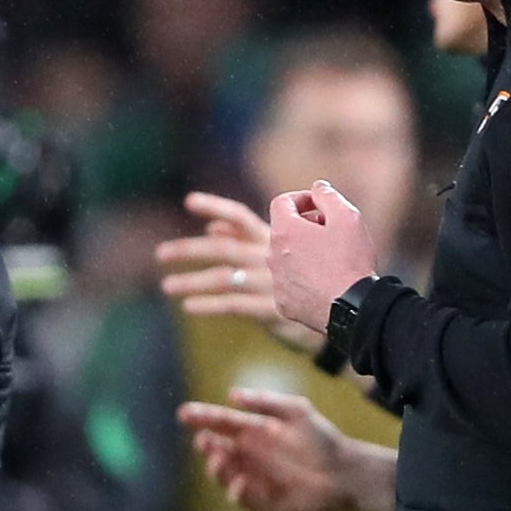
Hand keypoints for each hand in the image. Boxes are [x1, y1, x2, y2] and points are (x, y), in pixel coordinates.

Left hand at [155, 190, 323, 355]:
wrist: (350, 307)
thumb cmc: (323, 274)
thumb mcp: (289, 248)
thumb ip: (247, 238)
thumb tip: (213, 231)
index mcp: (276, 239)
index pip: (240, 217)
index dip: (215, 207)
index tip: (189, 202)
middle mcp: (270, 257)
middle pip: (222, 249)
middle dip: (188, 251)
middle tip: (160, 254)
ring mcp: (272, 283)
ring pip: (223, 278)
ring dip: (192, 281)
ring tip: (166, 286)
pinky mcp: (274, 309)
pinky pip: (234, 305)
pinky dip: (210, 306)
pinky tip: (189, 307)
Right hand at [179, 388, 362, 510]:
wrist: (344, 473)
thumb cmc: (322, 440)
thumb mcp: (297, 411)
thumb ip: (266, 401)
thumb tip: (231, 395)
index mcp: (252, 431)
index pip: (220, 422)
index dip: (201, 418)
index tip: (184, 413)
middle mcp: (247, 454)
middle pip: (215, 449)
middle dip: (205, 444)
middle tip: (204, 440)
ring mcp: (251, 478)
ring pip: (222, 474)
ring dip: (216, 467)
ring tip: (220, 458)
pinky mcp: (259, 501)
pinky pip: (239, 497)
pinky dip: (236, 491)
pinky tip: (241, 481)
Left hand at [265, 179, 375, 341]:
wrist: (352, 308)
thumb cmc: (351, 260)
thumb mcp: (348, 217)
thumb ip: (328, 196)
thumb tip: (317, 187)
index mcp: (284, 231)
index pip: (281, 203)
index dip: (301, 198)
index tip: (318, 205)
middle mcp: (272, 255)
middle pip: (282, 230)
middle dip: (303, 225)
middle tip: (329, 231)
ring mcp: (275, 281)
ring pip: (284, 258)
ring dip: (302, 252)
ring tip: (330, 257)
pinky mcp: (282, 303)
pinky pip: (289, 283)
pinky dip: (302, 277)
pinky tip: (324, 281)